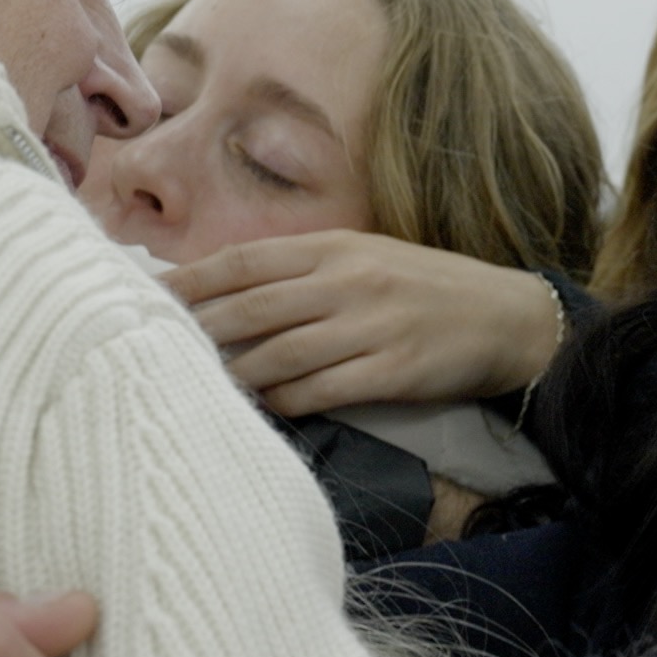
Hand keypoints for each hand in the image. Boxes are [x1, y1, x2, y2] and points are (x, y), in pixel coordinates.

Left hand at [164, 230, 561, 415]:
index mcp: (337, 247)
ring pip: (280, 353)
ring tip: (195, 387)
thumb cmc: (427, 288)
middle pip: (251, 308)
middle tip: (150, 349)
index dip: (192, 280)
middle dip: (198, 331)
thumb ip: (306, 270)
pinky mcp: (393, 370)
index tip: (149, 297)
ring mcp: (372, 326)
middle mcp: (349, 281)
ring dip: (234, 374)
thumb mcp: (368, 258)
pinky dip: (285, 401)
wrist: (507, 318)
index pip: (245, 261)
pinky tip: (263, 408)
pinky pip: (323, 390)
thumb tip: (232, 290)